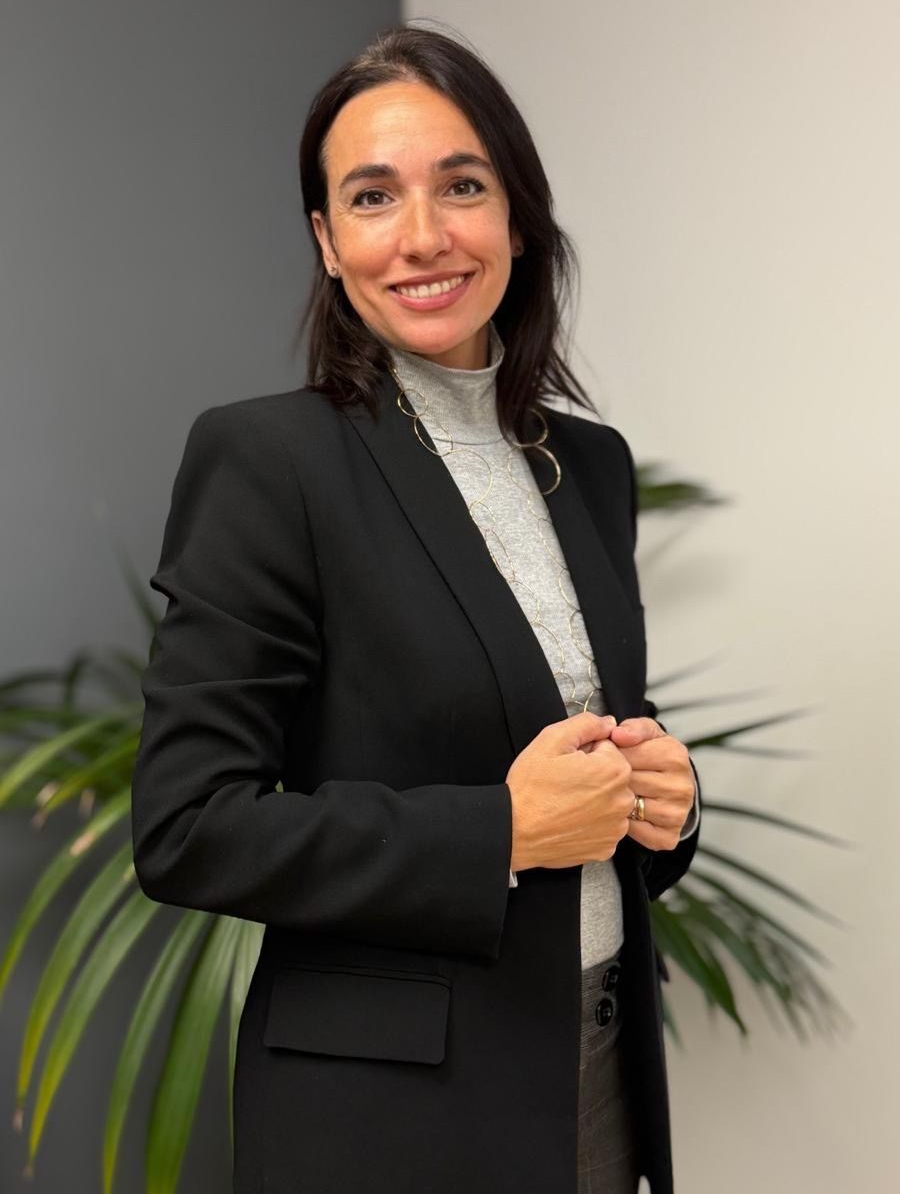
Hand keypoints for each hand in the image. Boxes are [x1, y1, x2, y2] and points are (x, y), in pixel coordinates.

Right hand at [505, 712, 634, 870]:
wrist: (514, 832)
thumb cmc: (530, 788)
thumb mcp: (551, 740)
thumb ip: (585, 724)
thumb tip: (608, 722)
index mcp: (614, 770)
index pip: (608, 749)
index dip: (585, 753)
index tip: (566, 764)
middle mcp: (623, 800)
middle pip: (612, 776)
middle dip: (593, 775)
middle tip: (564, 783)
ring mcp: (615, 827)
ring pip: (610, 802)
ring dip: (594, 800)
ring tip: (565, 802)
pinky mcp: (606, 847)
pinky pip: (605, 827)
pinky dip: (591, 823)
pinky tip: (570, 820)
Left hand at [608, 718, 694, 850]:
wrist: (671, 787)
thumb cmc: (653, 757)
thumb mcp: (648, 735)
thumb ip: (634, 728)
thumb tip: (618, 734)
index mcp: (676, 755)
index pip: (628, 755)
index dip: (610, 755)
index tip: (606, 757)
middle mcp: (682, 786)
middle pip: (627, 782)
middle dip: (610, 779)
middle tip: (603, 777)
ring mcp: (677, 813)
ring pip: (628, 807)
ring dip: (615, 801)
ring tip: (612, 793)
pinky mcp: (668, 836)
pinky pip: (634, 832)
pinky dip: (623, 824)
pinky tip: (622, 813)